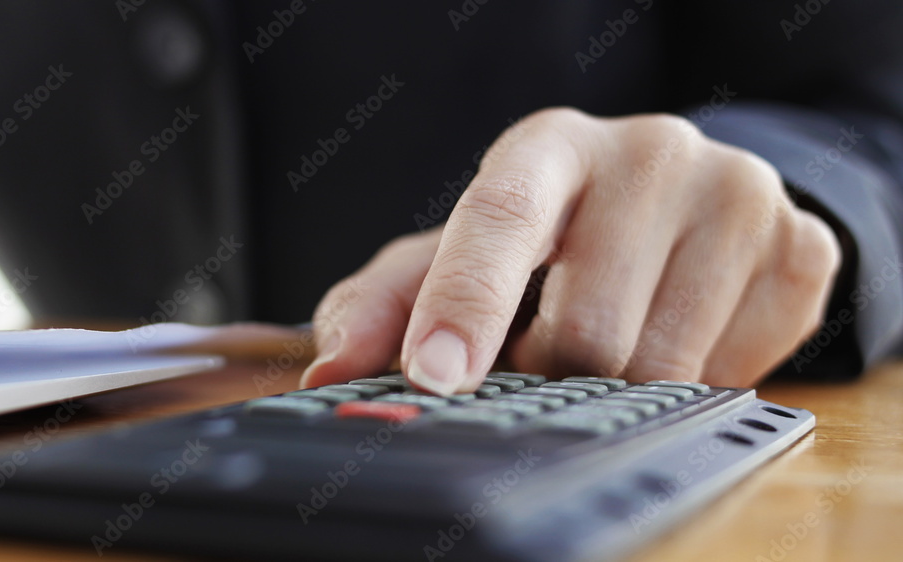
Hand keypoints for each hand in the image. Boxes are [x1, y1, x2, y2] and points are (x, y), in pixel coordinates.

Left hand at [300, 108, 840, 393]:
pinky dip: (695, 377)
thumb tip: (330, 370)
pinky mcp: (803, 245)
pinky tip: (679, 332)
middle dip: (553, 371)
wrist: (678, 200)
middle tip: (547, 355)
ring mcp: (738, 193)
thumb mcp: (459, 253)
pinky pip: (741, 367)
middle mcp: (650, 151)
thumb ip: (385, 303)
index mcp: (548, 148)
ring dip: (619, 383)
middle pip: (588, 326)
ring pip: (664, 362)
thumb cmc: (551, 234)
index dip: (464, 306)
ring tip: (610, 340)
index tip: (434, 377)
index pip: (501, 222)